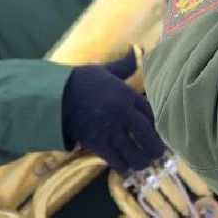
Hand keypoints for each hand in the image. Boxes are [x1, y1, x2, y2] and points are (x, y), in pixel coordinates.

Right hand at [61, 51, 165, 173]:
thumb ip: (124, 66)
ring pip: (135, 154)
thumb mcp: (105, 70)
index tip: (163, 133)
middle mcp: (123, 115)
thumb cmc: (80, 81)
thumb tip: (135, 51)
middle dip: (157, 149)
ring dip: (141, 161)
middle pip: (149, 138)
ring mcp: (110, 131)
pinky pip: (116, 162)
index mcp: (128, 96)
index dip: (161, 128)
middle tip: (157, 153)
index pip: (154, 116)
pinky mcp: (96, 144)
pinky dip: (123, 167)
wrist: (53, 96)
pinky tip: (126, 167)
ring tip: (143, 161)